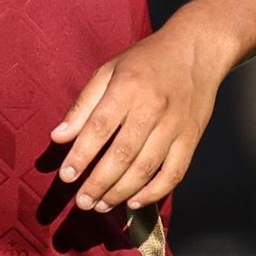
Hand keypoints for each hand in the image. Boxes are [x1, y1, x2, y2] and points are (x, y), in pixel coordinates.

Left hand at [47, 23, 228, 212]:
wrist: (196, 51)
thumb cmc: (145, 60)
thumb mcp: (108, 71)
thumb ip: (83, 104)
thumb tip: (58, 137)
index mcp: (127, 88)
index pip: (99, 127)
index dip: (81, 155)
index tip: (66, 177)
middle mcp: (152, 108)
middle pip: (122, 154)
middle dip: (99, 183)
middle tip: (82, 202)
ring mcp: (175, 125)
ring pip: (146, 168)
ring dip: (121, 192)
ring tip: (101, 205)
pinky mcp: (191, 138)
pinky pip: (174, 173)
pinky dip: (154, 192)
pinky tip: (134, 202)